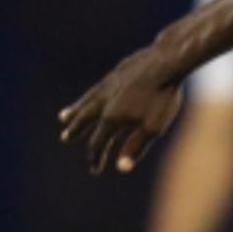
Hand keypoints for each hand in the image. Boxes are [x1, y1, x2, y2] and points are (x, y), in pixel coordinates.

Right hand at [58, 46, 183, 174]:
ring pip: (87, 101)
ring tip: (64, 117)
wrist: (168, 62)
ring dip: (76, 111)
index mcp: (112, 118)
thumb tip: (121, 168)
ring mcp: (108, 85)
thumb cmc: (163, 98)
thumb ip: (135, 147)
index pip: (98, 142)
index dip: (96, 158)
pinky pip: (97, 88)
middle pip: (85, 119)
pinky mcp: (116, 73)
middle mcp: (104, 101)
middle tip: (66, 138)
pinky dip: (90, 96)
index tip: (95, 169)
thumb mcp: (153, 128)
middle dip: (76, 131)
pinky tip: (92, 96)